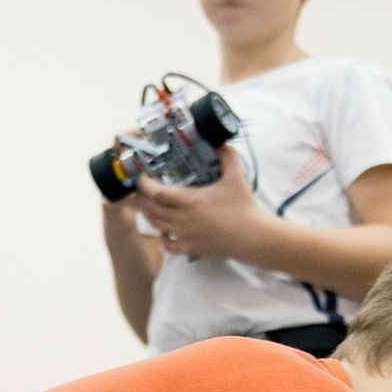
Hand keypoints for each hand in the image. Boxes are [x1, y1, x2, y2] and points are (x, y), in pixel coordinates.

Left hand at [133, 146, 268, 261]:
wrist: (253, 237)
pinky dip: (163, 237)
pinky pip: (168, 245)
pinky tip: (166, 231)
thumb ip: (227, 156)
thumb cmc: (244, 208)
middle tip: (138, 191)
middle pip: (150, 210)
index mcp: (190, 201)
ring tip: (148, 206)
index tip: (141, 177)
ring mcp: (185, 236)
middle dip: (140, 200)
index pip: (157, 193)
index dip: (144, 185)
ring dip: (149, 215)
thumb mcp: (236, 177)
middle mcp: (183, 219)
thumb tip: (221, 142)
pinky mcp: (191, 248)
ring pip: (156, 226)